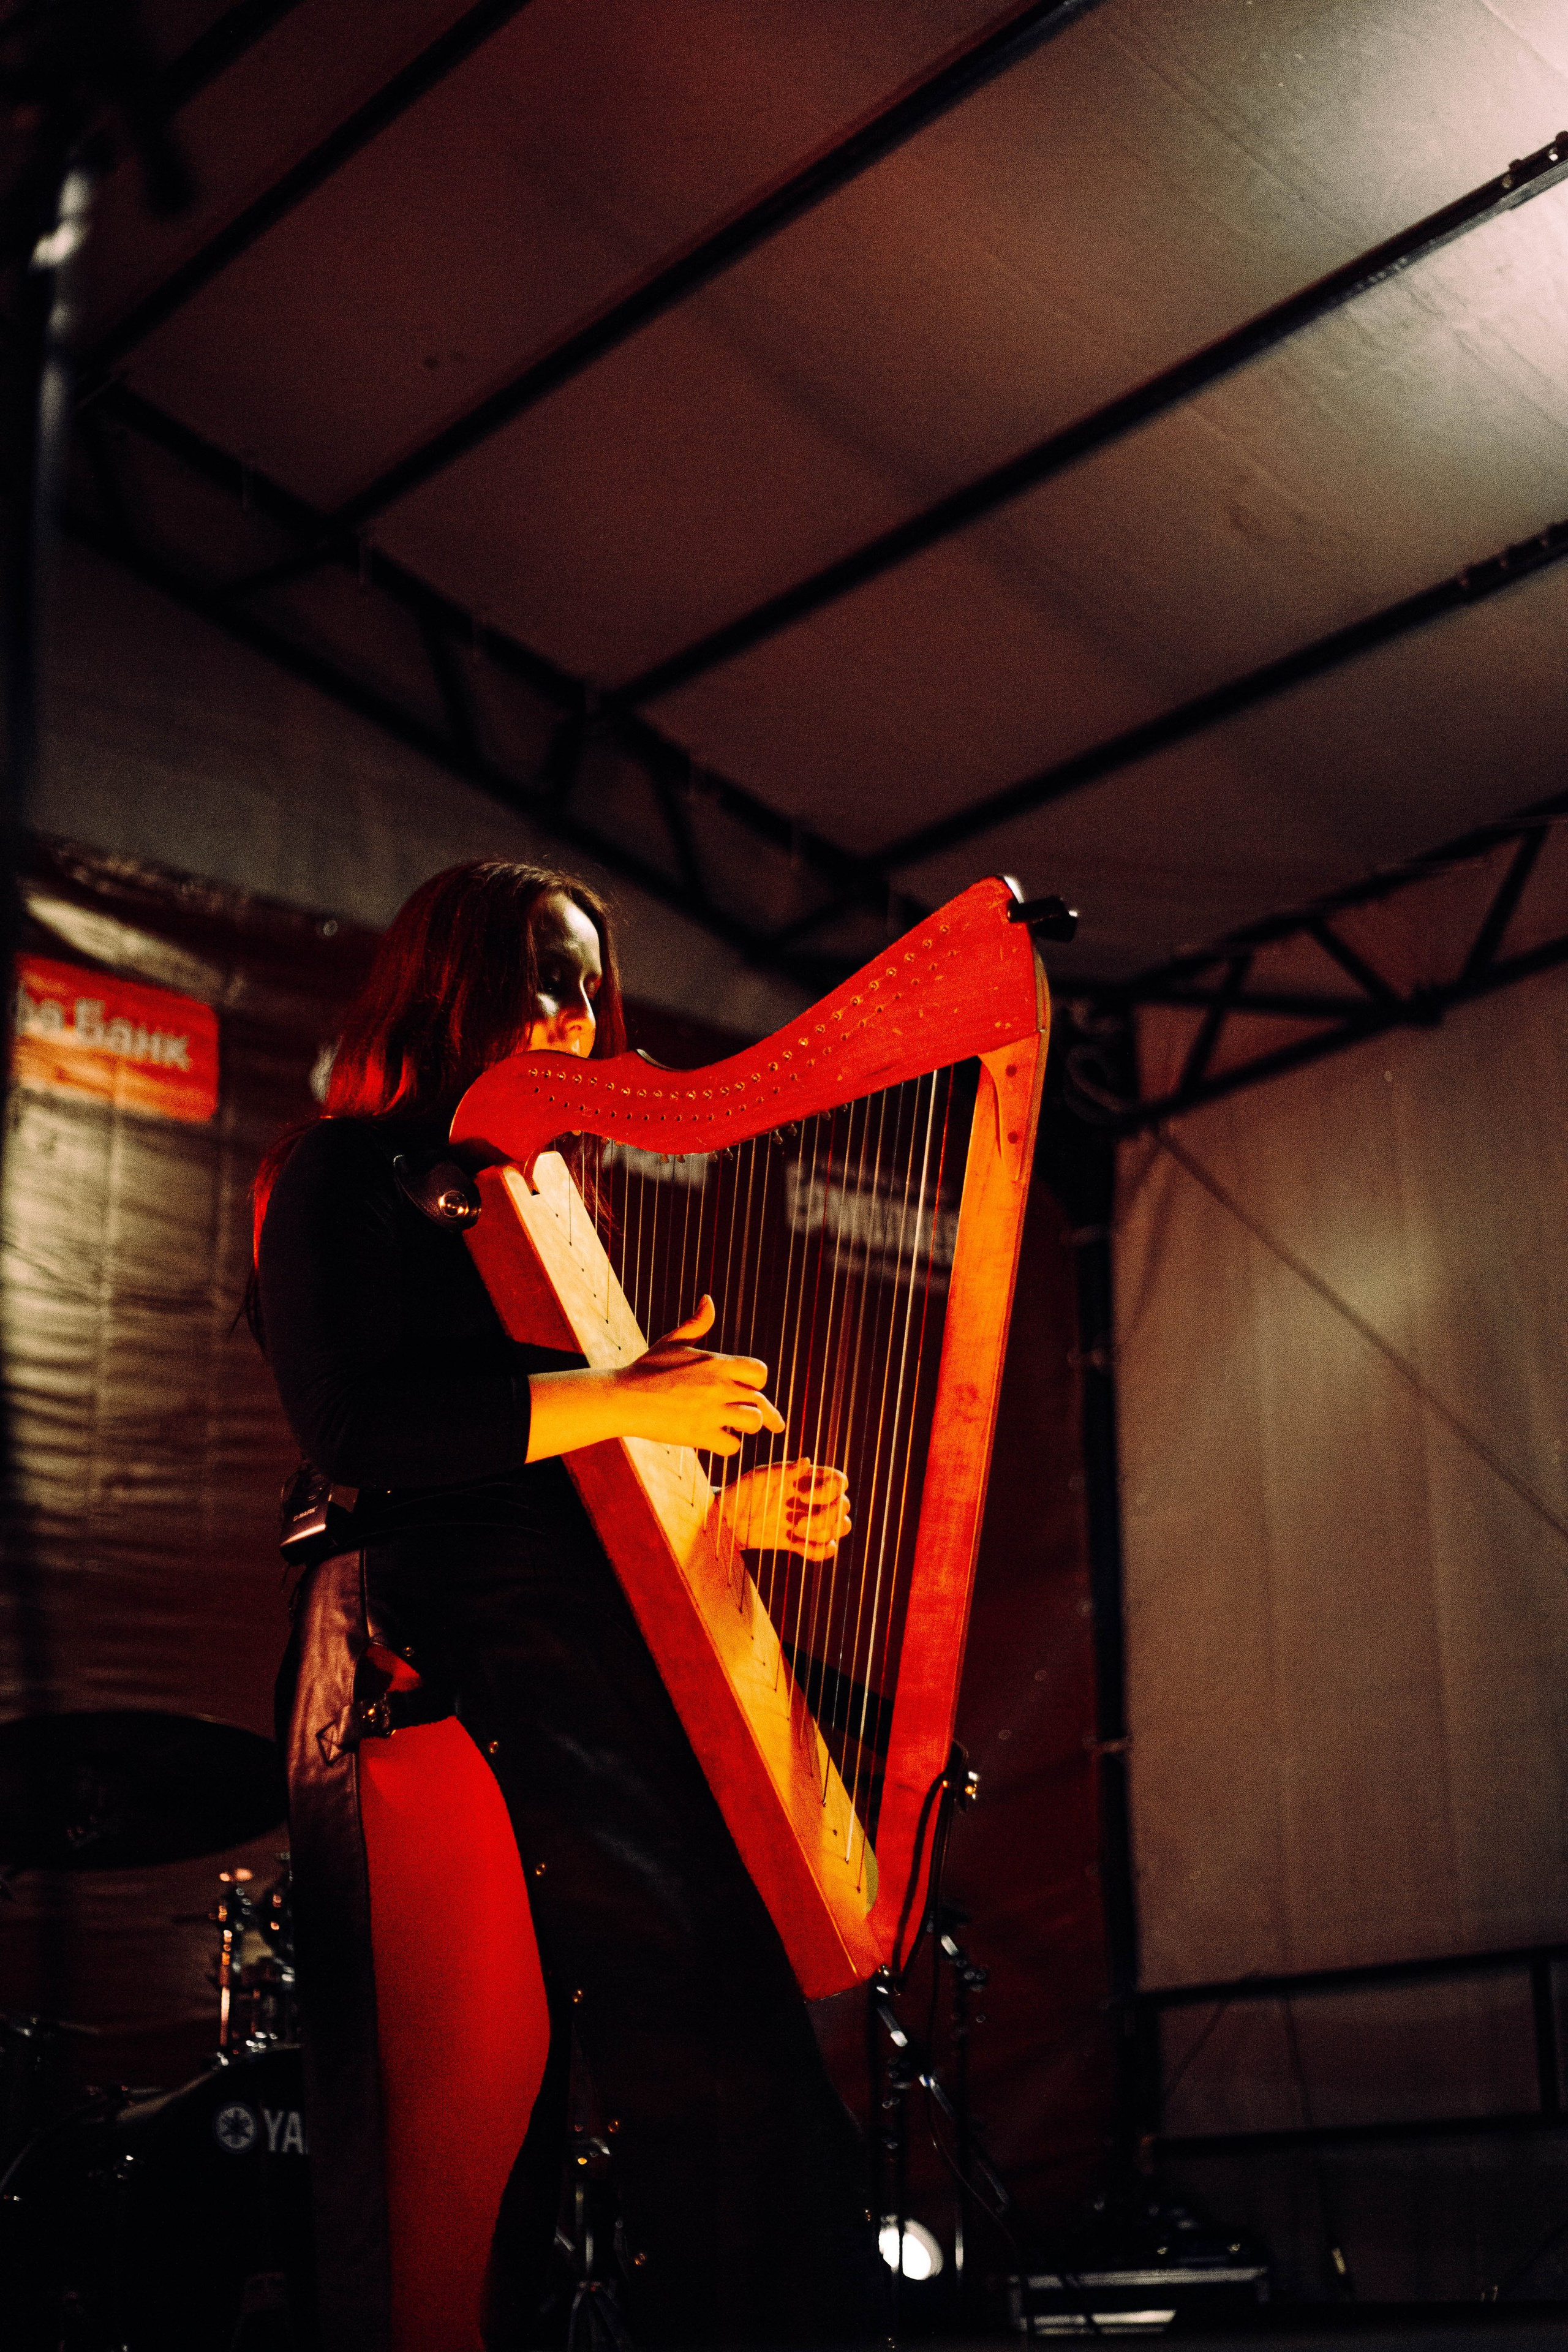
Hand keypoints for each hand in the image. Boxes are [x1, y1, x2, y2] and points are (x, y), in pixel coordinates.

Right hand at [617, 1295, 784, 1456]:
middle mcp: (719, 1386)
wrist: (623, 1397)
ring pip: (752, 1423)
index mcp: (716, 1363)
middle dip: (765, 1412)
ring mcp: (711, 1412)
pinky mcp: (700, 1435)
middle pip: (760, 1400)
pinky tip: (718, 1440)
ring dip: (746, 1426)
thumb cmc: (646, 1368)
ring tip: (737, 1427)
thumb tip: (708, 1300)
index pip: (759, 1371)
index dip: (757, 1381)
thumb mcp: (672, 1342)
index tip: (751, 1388)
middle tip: (776, 1424)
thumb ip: (696, 1324)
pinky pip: (731, 1446)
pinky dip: (727, 1445)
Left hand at [716, 1459, 851, 1559]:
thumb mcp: (760, 1477)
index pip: (838, 1482)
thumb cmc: (742, 1491)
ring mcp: (809, 1521)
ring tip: (797, 1532)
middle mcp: (813, 1500)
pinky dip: (819, 1551)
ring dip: (825, 1533)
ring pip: (841, 1527)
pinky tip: (798, 1546)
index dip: (829, 1491)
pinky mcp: (801, 1542)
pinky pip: (826, 1549)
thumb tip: (807, 1461)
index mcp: (807, 1480)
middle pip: (844, 1506)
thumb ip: (784, 1470)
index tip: (802, 1496)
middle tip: (797, 1523)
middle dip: (827, 1517)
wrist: (727, 1520)